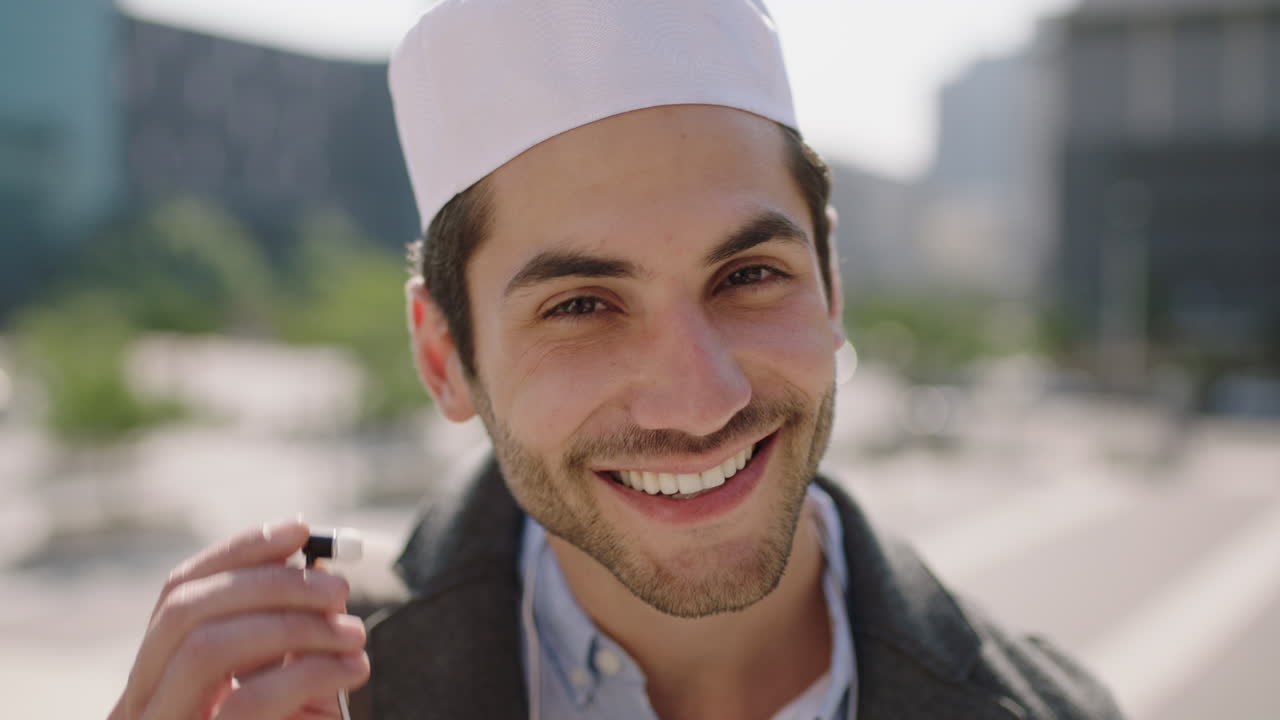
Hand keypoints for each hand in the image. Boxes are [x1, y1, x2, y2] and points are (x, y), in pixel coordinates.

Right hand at [108, 519, 369, 719]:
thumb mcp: (284, 684)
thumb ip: (282, 630)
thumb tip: (309, 557)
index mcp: (156, 682)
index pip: (176, 592)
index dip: (238, 551)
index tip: (301, 528)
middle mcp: (139, 710)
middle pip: (184, 610)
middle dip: (269, 583)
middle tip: (341, 587)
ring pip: (208, 647)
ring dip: (293, 623)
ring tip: (356, 633)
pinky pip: (248, 701)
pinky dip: (312, 671)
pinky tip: (355, 668)